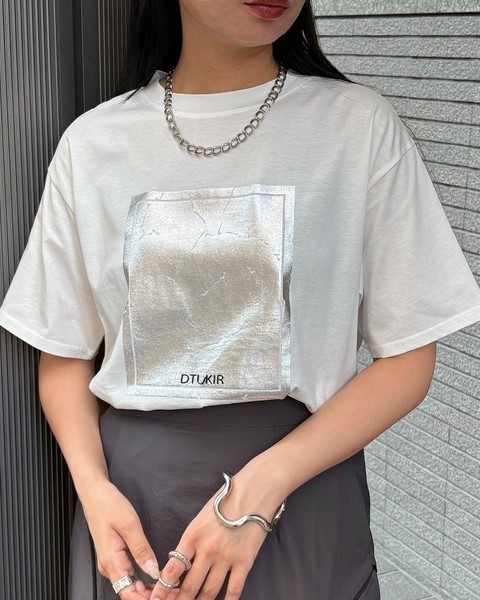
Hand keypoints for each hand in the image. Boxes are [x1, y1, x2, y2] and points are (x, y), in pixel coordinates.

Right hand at [82, 480, 168, 598]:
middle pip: (130, 592)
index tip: (167, 595)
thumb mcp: (130, 524)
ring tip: (171, 586)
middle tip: (174, 591)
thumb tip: (153, 572)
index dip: (147, 599)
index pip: (128, 593)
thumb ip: (141, 549)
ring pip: (130, 585)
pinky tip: (158, 577)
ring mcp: (111, 562)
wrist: (94, 493)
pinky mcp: (115, 556)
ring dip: (149, 590)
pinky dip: (143, 580)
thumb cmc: (109, 504)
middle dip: (152, 596)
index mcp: (111, 561)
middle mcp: (109, 567)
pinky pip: (129, 575)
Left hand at [150, 464, 286, 599]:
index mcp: (193, 536)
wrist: (253, 492)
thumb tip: (183, 560)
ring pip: (210, 591)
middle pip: (189, 585)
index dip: (163, 588)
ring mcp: (226, 557)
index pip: (172, 569)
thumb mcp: (202, 516)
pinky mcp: (244, 562)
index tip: (158, 598)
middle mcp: (207, 550)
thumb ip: (192, 538)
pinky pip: (234, 590)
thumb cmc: (227, 499)